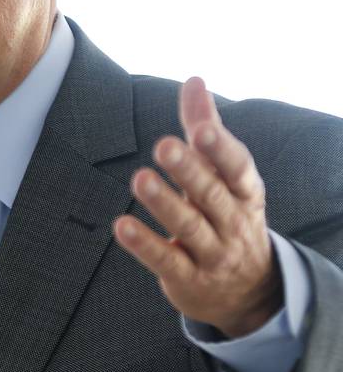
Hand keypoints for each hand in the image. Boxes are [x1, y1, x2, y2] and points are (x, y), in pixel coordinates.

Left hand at [113, 77, 282, 337]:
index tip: (201, 130)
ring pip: (190, 228)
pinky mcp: (189, 279)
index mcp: (245, 192)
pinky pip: (167, 261)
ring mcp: (213, 254)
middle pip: (211, 194)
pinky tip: (122, 226)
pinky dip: (145, 245)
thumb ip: (205, 128)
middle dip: (189, 171)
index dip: (220, 150)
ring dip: (164, 204)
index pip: (237, 168)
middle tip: (164, 146)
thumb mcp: (225, 176)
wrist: (249, 291)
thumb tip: (194, 80)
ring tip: (140, 179)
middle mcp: (233, 222)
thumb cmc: (229, 215)